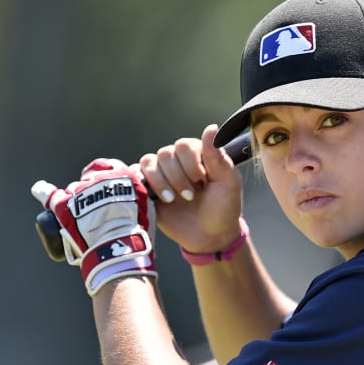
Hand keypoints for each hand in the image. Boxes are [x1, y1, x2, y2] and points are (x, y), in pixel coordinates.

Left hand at [31, 158, 156, 294]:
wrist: (119, 246)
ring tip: (85, 219)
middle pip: (92, 180)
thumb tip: (134, 192)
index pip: (110, 166)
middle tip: (102, 212)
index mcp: (121, 174)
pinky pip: (49, 194)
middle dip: (95, 191)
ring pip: (75, 189)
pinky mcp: (63, 205)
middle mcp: (98, 178)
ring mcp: (79, 191)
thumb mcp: (147, 205)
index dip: (109, 177)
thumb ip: (139, 193)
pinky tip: (40, 188)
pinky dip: (43, 191)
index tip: (110, 189)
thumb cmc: (136, 230)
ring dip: (78, 199)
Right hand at [138, 124, 243, 253]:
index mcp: (198, 155)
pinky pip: (136, 175)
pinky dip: (143, 183)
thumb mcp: (227, 182)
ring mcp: (162, 174)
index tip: (203, 181)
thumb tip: (211, 127)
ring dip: (162, 182)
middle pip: (165, 154)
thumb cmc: (223, 208)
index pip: (184, 145)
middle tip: (191, 196)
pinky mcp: (148, 189)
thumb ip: (217, 156)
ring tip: (174, 200)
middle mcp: (178, 161)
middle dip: (178, 177)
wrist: (210, 237)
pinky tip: (157, 197)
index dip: (190, 163)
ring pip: (149, 163)